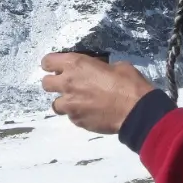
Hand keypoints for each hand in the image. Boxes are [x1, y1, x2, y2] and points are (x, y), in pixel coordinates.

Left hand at [40, 51, 155, 133]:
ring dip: (65, 101)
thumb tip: (97, 69)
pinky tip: (91, 112)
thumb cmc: (128, 83)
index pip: (47, 61)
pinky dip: (78, 114)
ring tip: (79, 102)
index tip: (58, 67)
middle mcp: (67, 83)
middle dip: (54, 83)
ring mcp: (70, 105)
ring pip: (55, 104)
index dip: (51, 64)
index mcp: (75, 65)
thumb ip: (98, 67)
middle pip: (45, 83)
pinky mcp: (76, 120)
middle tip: (67, 84)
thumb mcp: (115, 65)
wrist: (136, 111)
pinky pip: (71, 116)